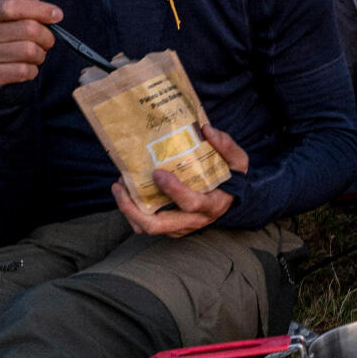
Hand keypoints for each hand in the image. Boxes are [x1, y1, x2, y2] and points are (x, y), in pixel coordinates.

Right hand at [0, 0, 61, 90]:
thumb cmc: (2, 43)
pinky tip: (27, 68)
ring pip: (29, 50)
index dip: (38, 9)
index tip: (58, 15)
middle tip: (47, 42)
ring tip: (36, 56)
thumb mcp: (8, 22)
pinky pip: (23, 71)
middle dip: (47, 36)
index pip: (11, 6)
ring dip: (40, 54)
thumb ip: (22, 6)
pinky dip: (33, 71)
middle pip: (28, 29)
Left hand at [115, 124, 247, 236]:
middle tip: (120, 186)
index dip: (174, 191)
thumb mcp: (237, 160)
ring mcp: (181, 227)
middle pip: (159, 225)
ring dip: (128, 210)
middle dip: (134, 209)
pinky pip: (147, 225)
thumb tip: (206, 129)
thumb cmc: (232, 178)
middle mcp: (194, 220)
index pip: (191, 203)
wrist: (233, 200)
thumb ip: (225, 146)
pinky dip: (133, 211)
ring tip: (119, 187)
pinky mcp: (171, 228)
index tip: (157, 172)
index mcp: (212, 204)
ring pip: (148, 228)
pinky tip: (127, 191)